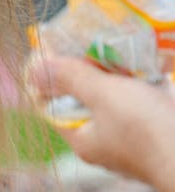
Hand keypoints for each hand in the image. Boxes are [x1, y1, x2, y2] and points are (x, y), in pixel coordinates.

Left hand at [31, 56, 174, 189]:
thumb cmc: (147, 127)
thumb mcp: (104, 95)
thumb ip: (71, 79)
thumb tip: (33, 70)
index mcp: (83, 140)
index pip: (52, 108)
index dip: (49, 80)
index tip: (53, 52)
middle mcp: (105, 145)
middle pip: (85, 103)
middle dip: (86, 75)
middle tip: (90, 46)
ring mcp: (133, 143)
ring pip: (116, 105)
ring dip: (117, 80)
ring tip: (119, 52)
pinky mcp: (158, 135)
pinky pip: (141, 108)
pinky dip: (141, 88)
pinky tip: (149, 70)